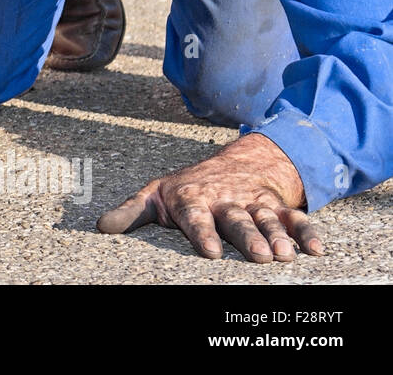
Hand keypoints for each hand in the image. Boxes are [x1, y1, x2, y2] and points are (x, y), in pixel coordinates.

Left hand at [97, 133, 323, 262]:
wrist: (234, 162)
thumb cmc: (186, 188)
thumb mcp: (154, 195)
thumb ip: (130, 212)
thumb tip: (101, 227)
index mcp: (191, 199)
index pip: (195, 217)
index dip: (203, 232)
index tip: (210, 251)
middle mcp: (224, 201)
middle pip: (236, 219)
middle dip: (246, 236)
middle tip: (257, 255)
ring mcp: (252, 202)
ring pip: (266, 219)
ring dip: (277, 236)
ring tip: (284, 255)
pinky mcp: (276, 206)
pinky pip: (294, 218)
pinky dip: (306, 232)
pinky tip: (316, 249)